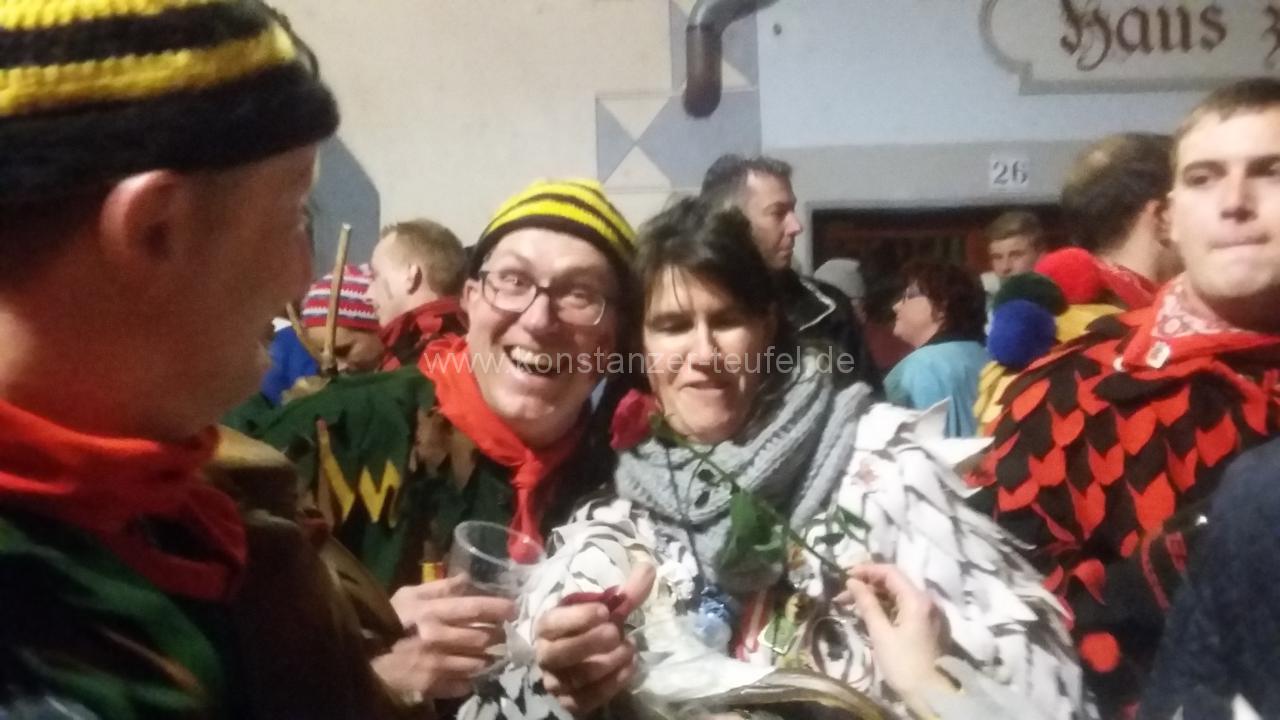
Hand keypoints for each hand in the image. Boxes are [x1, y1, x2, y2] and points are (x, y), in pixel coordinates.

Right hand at [374, 575, 515, 698]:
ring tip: (487, 652)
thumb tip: (467, 578)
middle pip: (484, 637)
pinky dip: (471, 678)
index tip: (514, 609)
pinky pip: (465, 684)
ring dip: (487, 657)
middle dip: (497, 634)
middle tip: (500, 632)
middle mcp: (439, 639)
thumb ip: (439, 587)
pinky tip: (467, 671)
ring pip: (479, 662)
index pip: (476, 608)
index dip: (499, 608)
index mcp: (432, 613)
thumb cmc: (386, 621)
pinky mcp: (433, 686)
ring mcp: (437, 665)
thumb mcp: (408, 596)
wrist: (362, 658)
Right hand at [535, 563, 655, 716]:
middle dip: (589, 642)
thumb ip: (626, 593)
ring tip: (629, 648)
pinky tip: (630, 667)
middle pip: (559, 654)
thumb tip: (649, 568)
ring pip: (576, 678)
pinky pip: (587, 699)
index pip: (551, 623)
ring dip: (606, 663)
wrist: (589, 660)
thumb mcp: (606, 609)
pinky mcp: (570, 703)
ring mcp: (556, 682)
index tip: (604, 610)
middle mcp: (546, 656)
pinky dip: (611, 685)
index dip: (577, 618)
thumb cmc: (592, 628)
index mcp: (547, 626)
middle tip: (615, 632)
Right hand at [835, 564, 953, 702]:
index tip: (845, 576)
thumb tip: (853, 582)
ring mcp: (931, 613)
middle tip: (844, 595)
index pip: (890, 572)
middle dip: (868, 585)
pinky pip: (906, 607)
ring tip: (852, 605)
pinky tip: (872, 614)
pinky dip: (888, 607)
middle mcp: (928, 600)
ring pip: (900, 595)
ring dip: (876, 597)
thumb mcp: (881, 633)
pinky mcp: (930, 625)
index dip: (866, 570)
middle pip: (895, 582)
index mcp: (917, 599)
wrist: (931, 693)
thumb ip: (867, 604)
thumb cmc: (903, 664)